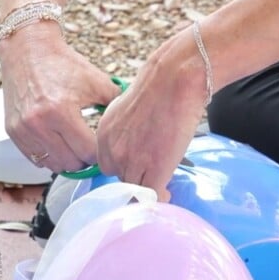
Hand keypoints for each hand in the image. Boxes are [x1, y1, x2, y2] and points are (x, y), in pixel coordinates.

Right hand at [0, 23, 120, 172]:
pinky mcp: (13, 131)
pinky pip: (35, 158)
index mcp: (62, 111)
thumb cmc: (64, 64)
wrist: (28, 50)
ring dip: (67, 160)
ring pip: (53, 165)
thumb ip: (115, 106)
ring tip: (74, 146)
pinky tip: (57, 143)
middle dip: (84, 158)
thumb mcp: (97, 81)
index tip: (103, 147)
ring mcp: (23, 129)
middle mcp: (39, 123)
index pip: (88, 151)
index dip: (100, 152)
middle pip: (72, 163)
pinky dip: (49, 156)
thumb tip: (128, 129)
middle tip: (89, 147)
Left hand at [96, 31, 206, 200]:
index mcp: (103, 136)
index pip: (108, 165)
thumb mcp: (125, 110)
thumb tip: (135, 146)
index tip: (140, 167)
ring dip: (149, 189)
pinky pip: (152, 196)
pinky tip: (168, 194)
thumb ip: (123, 132)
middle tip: (155, 172)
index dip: (126, 167)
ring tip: (163, 185)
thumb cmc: (159, 89)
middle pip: (120, 179)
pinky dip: (160, 199)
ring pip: (136, 190)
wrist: (175, 80)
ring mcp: (132, 161)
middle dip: (138, 177)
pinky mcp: (154, 169)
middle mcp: (113, 150)